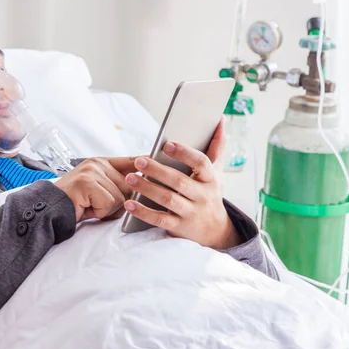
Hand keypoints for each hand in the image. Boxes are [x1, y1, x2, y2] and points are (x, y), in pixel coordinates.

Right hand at [55, 156, 137, 221]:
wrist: (50, 208)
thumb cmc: (76, 203)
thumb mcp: (98, 189)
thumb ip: (116, 185)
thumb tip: (140, 189)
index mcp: (101, 162)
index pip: (130, 160)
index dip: (145, 162)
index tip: (157, 159)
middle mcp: (97, 164)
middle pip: (129, 186)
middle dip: (118, 203)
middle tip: (97, 204)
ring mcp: (92, 172)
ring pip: (120, 197)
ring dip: (107, 210)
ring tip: (89, 206)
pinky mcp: (87, 183)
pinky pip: (108, 203)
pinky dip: (99, 212)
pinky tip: (86, 208)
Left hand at [123, 119, 239, 249]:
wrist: (216, 231)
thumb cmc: (210, 193)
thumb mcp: (217, 171)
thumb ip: (217, 145)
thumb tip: (220, 118)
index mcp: (211, 179)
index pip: (201, 163)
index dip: (185, 153)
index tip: (167, 144)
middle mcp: (202, 196)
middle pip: (179, 182)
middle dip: (158, 171)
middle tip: (138, 161)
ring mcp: (191, 213)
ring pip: (168, 200)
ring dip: (147, 189)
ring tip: (130, 178)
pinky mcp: (179, 227)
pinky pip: (160, 220)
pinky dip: (143, 212)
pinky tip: (129, 204)